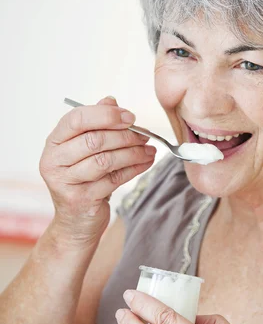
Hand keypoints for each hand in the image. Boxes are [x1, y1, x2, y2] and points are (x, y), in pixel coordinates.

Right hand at [39, 97, 155, 243]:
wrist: (75, 223)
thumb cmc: (82, 181)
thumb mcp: (84, 151)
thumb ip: (95, 125)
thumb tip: (110, 100)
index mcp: (53, 143)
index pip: (76, 119)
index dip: (106, 115)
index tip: (130, 117)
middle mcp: (54, 161)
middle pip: (94, 140)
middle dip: (125, 136)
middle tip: (145, 136)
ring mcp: (65, 182)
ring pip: (106, 160)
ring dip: (132, 153)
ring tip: (148, 150)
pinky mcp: (82, 199)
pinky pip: (114, 179)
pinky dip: (134, 169)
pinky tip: (146, 163)